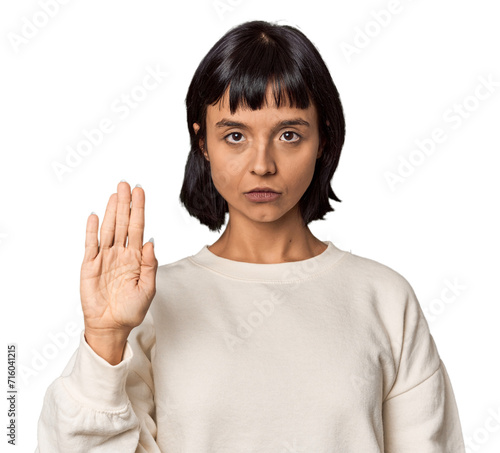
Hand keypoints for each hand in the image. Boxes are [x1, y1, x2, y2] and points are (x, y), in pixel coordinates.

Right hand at [80, 181, 157, 337]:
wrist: (111, 326)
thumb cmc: (132, 309)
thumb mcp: (148, 289)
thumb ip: (150, 266)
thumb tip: (151, 242)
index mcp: (137, 258)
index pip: (138, 228)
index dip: (139, 209)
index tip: (140, 192)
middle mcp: (121, 253)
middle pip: (123, 223)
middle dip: (125, 204)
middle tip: (126, 184)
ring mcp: (105, 258)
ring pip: (109, 229)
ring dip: (111, 211)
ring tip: (114, 194)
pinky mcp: (90, 265)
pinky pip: (91, 244)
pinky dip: (92, 230)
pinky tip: (95, 216)